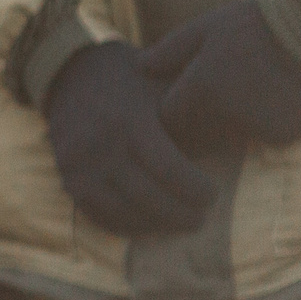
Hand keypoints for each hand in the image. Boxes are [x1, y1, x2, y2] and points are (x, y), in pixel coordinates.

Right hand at [45, 42, 214, 237]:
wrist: (68, 74)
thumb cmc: (128, 80)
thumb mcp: (160, 86)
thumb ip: (192, 113)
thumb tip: (234, 144)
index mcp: (127, 121)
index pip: (170, 171)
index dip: (198, 191)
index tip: (213, 195)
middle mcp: (98, 146)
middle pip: (149, 198)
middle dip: (182, 215)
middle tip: (201, 217)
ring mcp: (78, 165)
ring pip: (124, 213)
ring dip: (156, 224)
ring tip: (177, 221)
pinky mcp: (66, 178)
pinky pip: (98, 215)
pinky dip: (126, 225)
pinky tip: (146, 221)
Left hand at [143, 0, 300, 154]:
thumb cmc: (259, 24)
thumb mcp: (209, 27)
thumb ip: (170, 50)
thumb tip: (139, 67)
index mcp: (203, 86)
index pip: (168, 119)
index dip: (169, 112)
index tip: (175, 101)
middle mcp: (228, 113)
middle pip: (197, 134)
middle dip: (195, 123)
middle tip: (209, 98)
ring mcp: (258, 127)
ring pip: (227, 138)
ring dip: (225, 126)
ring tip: (240, 95)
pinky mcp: (286, 134)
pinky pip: (259, 138)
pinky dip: (258, 127)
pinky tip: (266, 102)